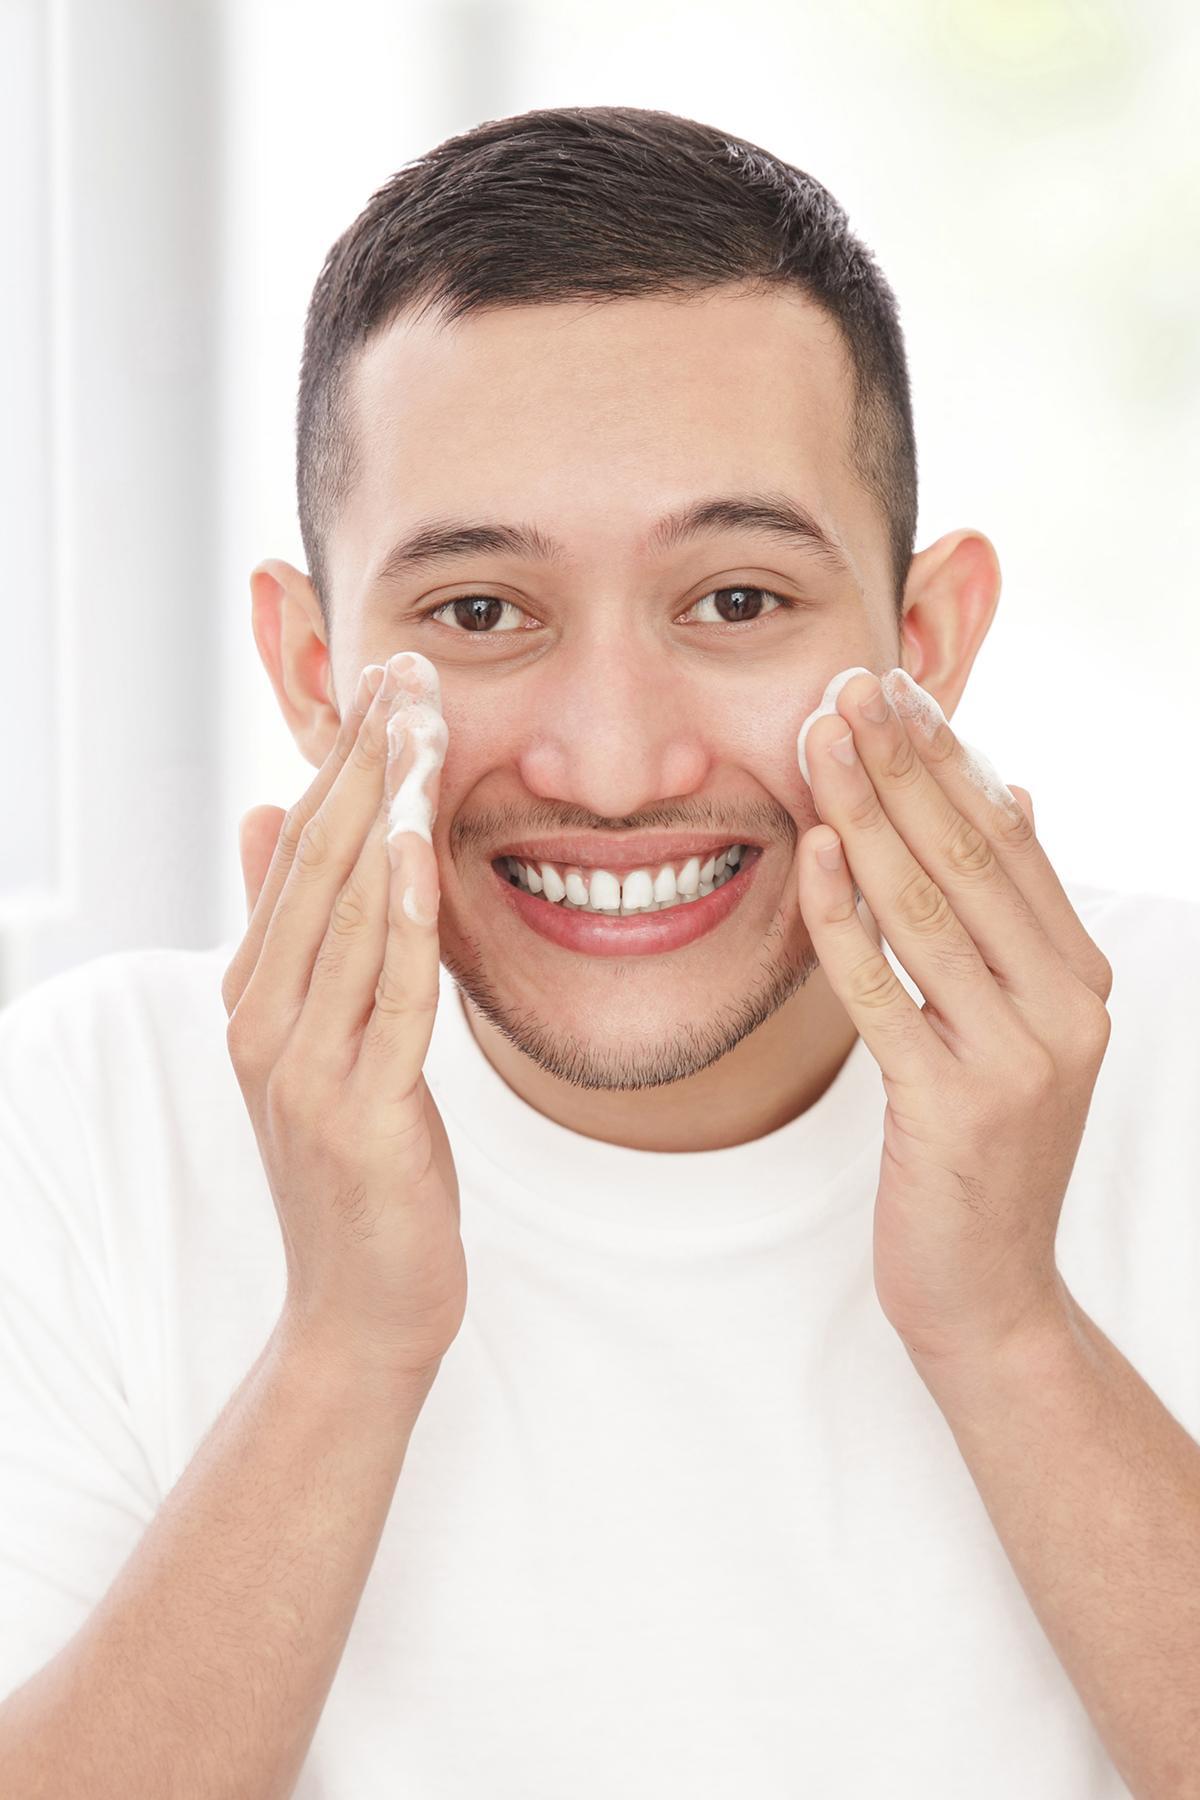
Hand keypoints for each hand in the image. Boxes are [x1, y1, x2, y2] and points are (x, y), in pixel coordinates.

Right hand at [221, 651, 465, 1389]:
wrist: (360, 1308)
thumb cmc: (356, 1168)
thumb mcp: (315, 1038)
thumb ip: (289, 934)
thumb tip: (262, 818)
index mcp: (254, 995)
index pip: (295, 852)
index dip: (337, 761)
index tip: (382, 678)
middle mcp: (263, 1021)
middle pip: (314, 865)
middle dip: (361, 762)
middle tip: (405, 668)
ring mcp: (302, 1068)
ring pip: (346, 915)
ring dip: (383, 813)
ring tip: (417, 723)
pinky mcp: (357, 1111)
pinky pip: (390, 995)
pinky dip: (405, 919)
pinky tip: (421, 848)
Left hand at [795, 667, 1112, 1367]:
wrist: (989, 1291)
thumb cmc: (980, 1151)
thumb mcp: (1016, 1027)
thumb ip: (1015, 919)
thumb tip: (1019, 794)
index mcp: (1081, 979)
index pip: (1010, 842)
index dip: (951, 758)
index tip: (898, 689)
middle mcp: (1064, 1010)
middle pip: (970, 857)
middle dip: (905, 764)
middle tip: (851, 687)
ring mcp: (1014, 1060)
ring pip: (925, 908)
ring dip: (866, 814)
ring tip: (821, 742)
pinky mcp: (950, 1105)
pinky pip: (881, 990)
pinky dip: (842, 915)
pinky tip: (811, 853)